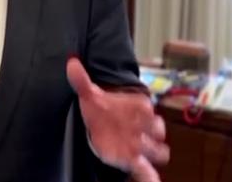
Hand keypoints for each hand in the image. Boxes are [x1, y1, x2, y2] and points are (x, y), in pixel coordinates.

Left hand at [66, 58, 168, 181]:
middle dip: (150, 135)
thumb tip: (71, 62)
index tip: (134, 115)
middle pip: (159, 132)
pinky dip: (150, 177)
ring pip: (160, 151)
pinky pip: (148, 171)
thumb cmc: (102, 107)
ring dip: (152, 153)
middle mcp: (145, 126)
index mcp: (139, 106)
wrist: (103, 120)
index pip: (148, 110)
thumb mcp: (90, 93)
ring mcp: (142, 145)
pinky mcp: (134, 160)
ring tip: (138, 153)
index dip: (142, 114)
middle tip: (136, 137)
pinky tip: (150, 181)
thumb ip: (81, 80)